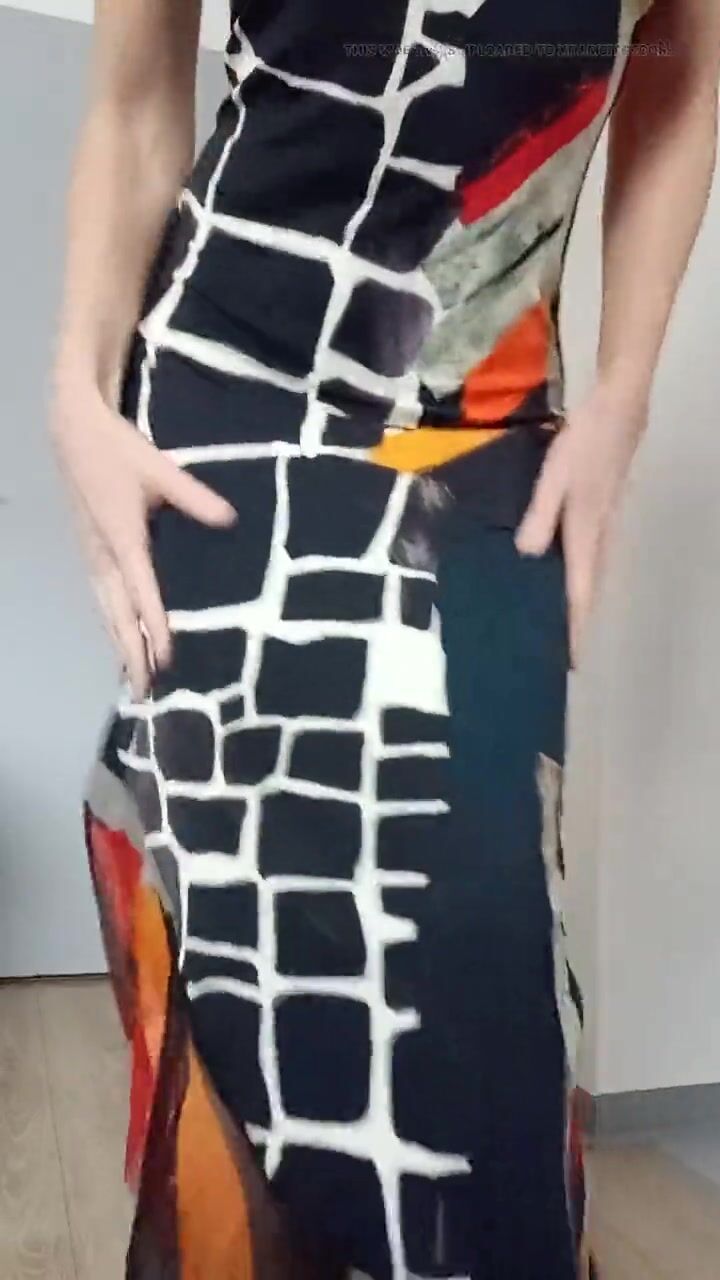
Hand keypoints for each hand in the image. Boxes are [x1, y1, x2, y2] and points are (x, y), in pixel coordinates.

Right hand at [51, 382, 236, 698]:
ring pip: (106, 610)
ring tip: (134, 677)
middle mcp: (104, 555)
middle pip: (118, 614)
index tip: (166, 659)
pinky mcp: (90, 551)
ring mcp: (92, 555)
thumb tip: (229, 519)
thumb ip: (194, 497)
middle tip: (145, 690)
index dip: (155, 628)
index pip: (142, 594)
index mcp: (122, 539)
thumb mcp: (159, 469)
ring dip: (120, 643)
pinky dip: (112, 623)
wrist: (72, 431)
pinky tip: (122, 637)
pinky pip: (101, 598)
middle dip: (131, 653)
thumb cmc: (118, 450)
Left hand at [515, 380, 647, 666]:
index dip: (575, 627)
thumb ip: (539, 516)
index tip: (571, 661)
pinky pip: (590, 553)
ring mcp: (605, 522)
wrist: (620, 407)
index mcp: (586, 533)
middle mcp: (600, 535)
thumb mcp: (554, 476)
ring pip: (592, 572)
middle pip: (589, 589)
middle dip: (577, 621)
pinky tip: (562, 571)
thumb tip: (526, 555)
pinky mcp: (603, 508)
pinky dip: (579, 572)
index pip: (580, 592)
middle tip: (564, 651)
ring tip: (561, 621)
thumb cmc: (585, 441)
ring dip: (579, 598)